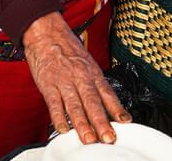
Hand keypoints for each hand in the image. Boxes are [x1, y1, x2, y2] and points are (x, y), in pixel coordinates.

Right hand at [23, 12, 129, 143]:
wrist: (46, 32)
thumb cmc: (67, 48)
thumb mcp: (88, 63)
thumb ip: (97, 86)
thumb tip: (110, 107)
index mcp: (92, 72)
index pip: (107, 93)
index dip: (116, 109)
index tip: (125, 123)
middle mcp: (80, 77)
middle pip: (93, 102)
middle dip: (101, 122)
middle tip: (108, 138)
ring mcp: (64, 81)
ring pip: (74, 106)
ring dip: (82, 124)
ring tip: (88, 139)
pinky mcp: (48, 84)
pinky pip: (54, 103)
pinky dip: (58, 117)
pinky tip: (63, 129)